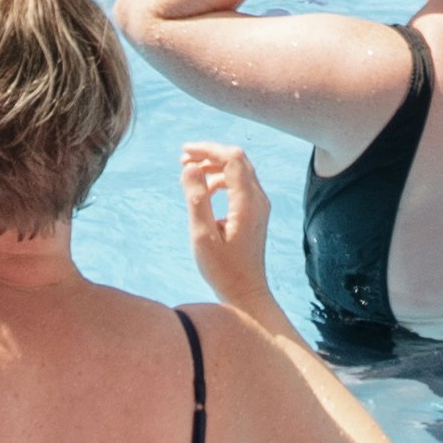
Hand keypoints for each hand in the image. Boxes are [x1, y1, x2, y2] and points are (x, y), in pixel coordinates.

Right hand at [183, 143, 274, 301]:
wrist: (246, 294)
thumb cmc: (223, 269)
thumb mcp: (202, 235)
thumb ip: (196, 199)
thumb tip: (190, 168)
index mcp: (247, 202)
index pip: (232, 158)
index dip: (207, 149)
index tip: (184, 152)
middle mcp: (259, 199)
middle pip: (237, 159)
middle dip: (210, 153)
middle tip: (183, 159)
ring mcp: (260, 206)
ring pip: (239, 170)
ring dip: (215, 166)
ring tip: (190, 173)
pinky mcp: (256, 213)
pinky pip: (240, 184)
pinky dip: (221, 179)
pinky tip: (205, 191)